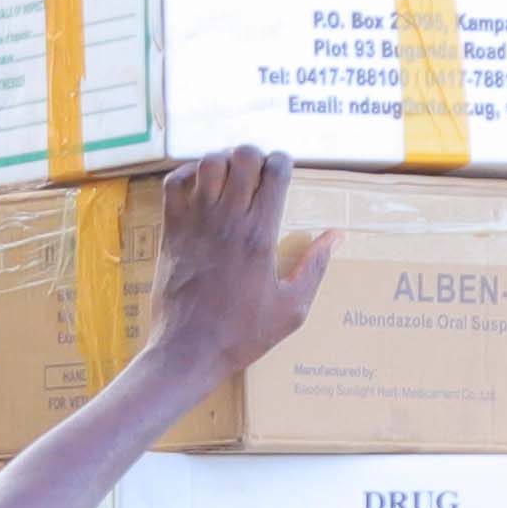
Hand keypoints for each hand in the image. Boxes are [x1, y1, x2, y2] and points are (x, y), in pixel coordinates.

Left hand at [144, 145, 331, 380]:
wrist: (187, 351)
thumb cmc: (242, 334)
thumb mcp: (292, 308)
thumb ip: (315, 267)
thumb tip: (336, 236)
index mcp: (261, 235)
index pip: (275, 171)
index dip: (283, 162)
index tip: (284, 174)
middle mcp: (228, 220)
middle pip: (243, 156)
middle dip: (255, 157)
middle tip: (256, 175)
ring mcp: (195, 222)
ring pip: (208, 162)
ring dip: (223, 162)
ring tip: (229, 180)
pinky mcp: (170, 230)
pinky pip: (174, 182)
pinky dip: (188, 175)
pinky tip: (200, 189)